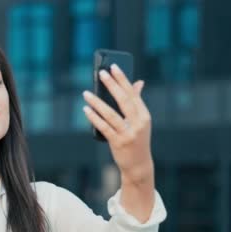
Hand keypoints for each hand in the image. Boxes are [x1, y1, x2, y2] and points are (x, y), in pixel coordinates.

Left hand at [82, 64, 152, 184]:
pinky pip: (104, 127)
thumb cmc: (137, 139)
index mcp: (144, 115)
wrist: (139, 165)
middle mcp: (138, 123)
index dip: (123, 80)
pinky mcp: (118, 142)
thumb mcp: (141, 121)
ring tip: (86, 93)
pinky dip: (94, 118)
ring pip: (110, 114)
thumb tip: (138, 82)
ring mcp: (128, 133)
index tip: (114, 67)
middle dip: (111, 85)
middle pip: (123, 100)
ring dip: (97, 102)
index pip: (132, 94)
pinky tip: (86, 109)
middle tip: (100, 73)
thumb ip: (137, 102)